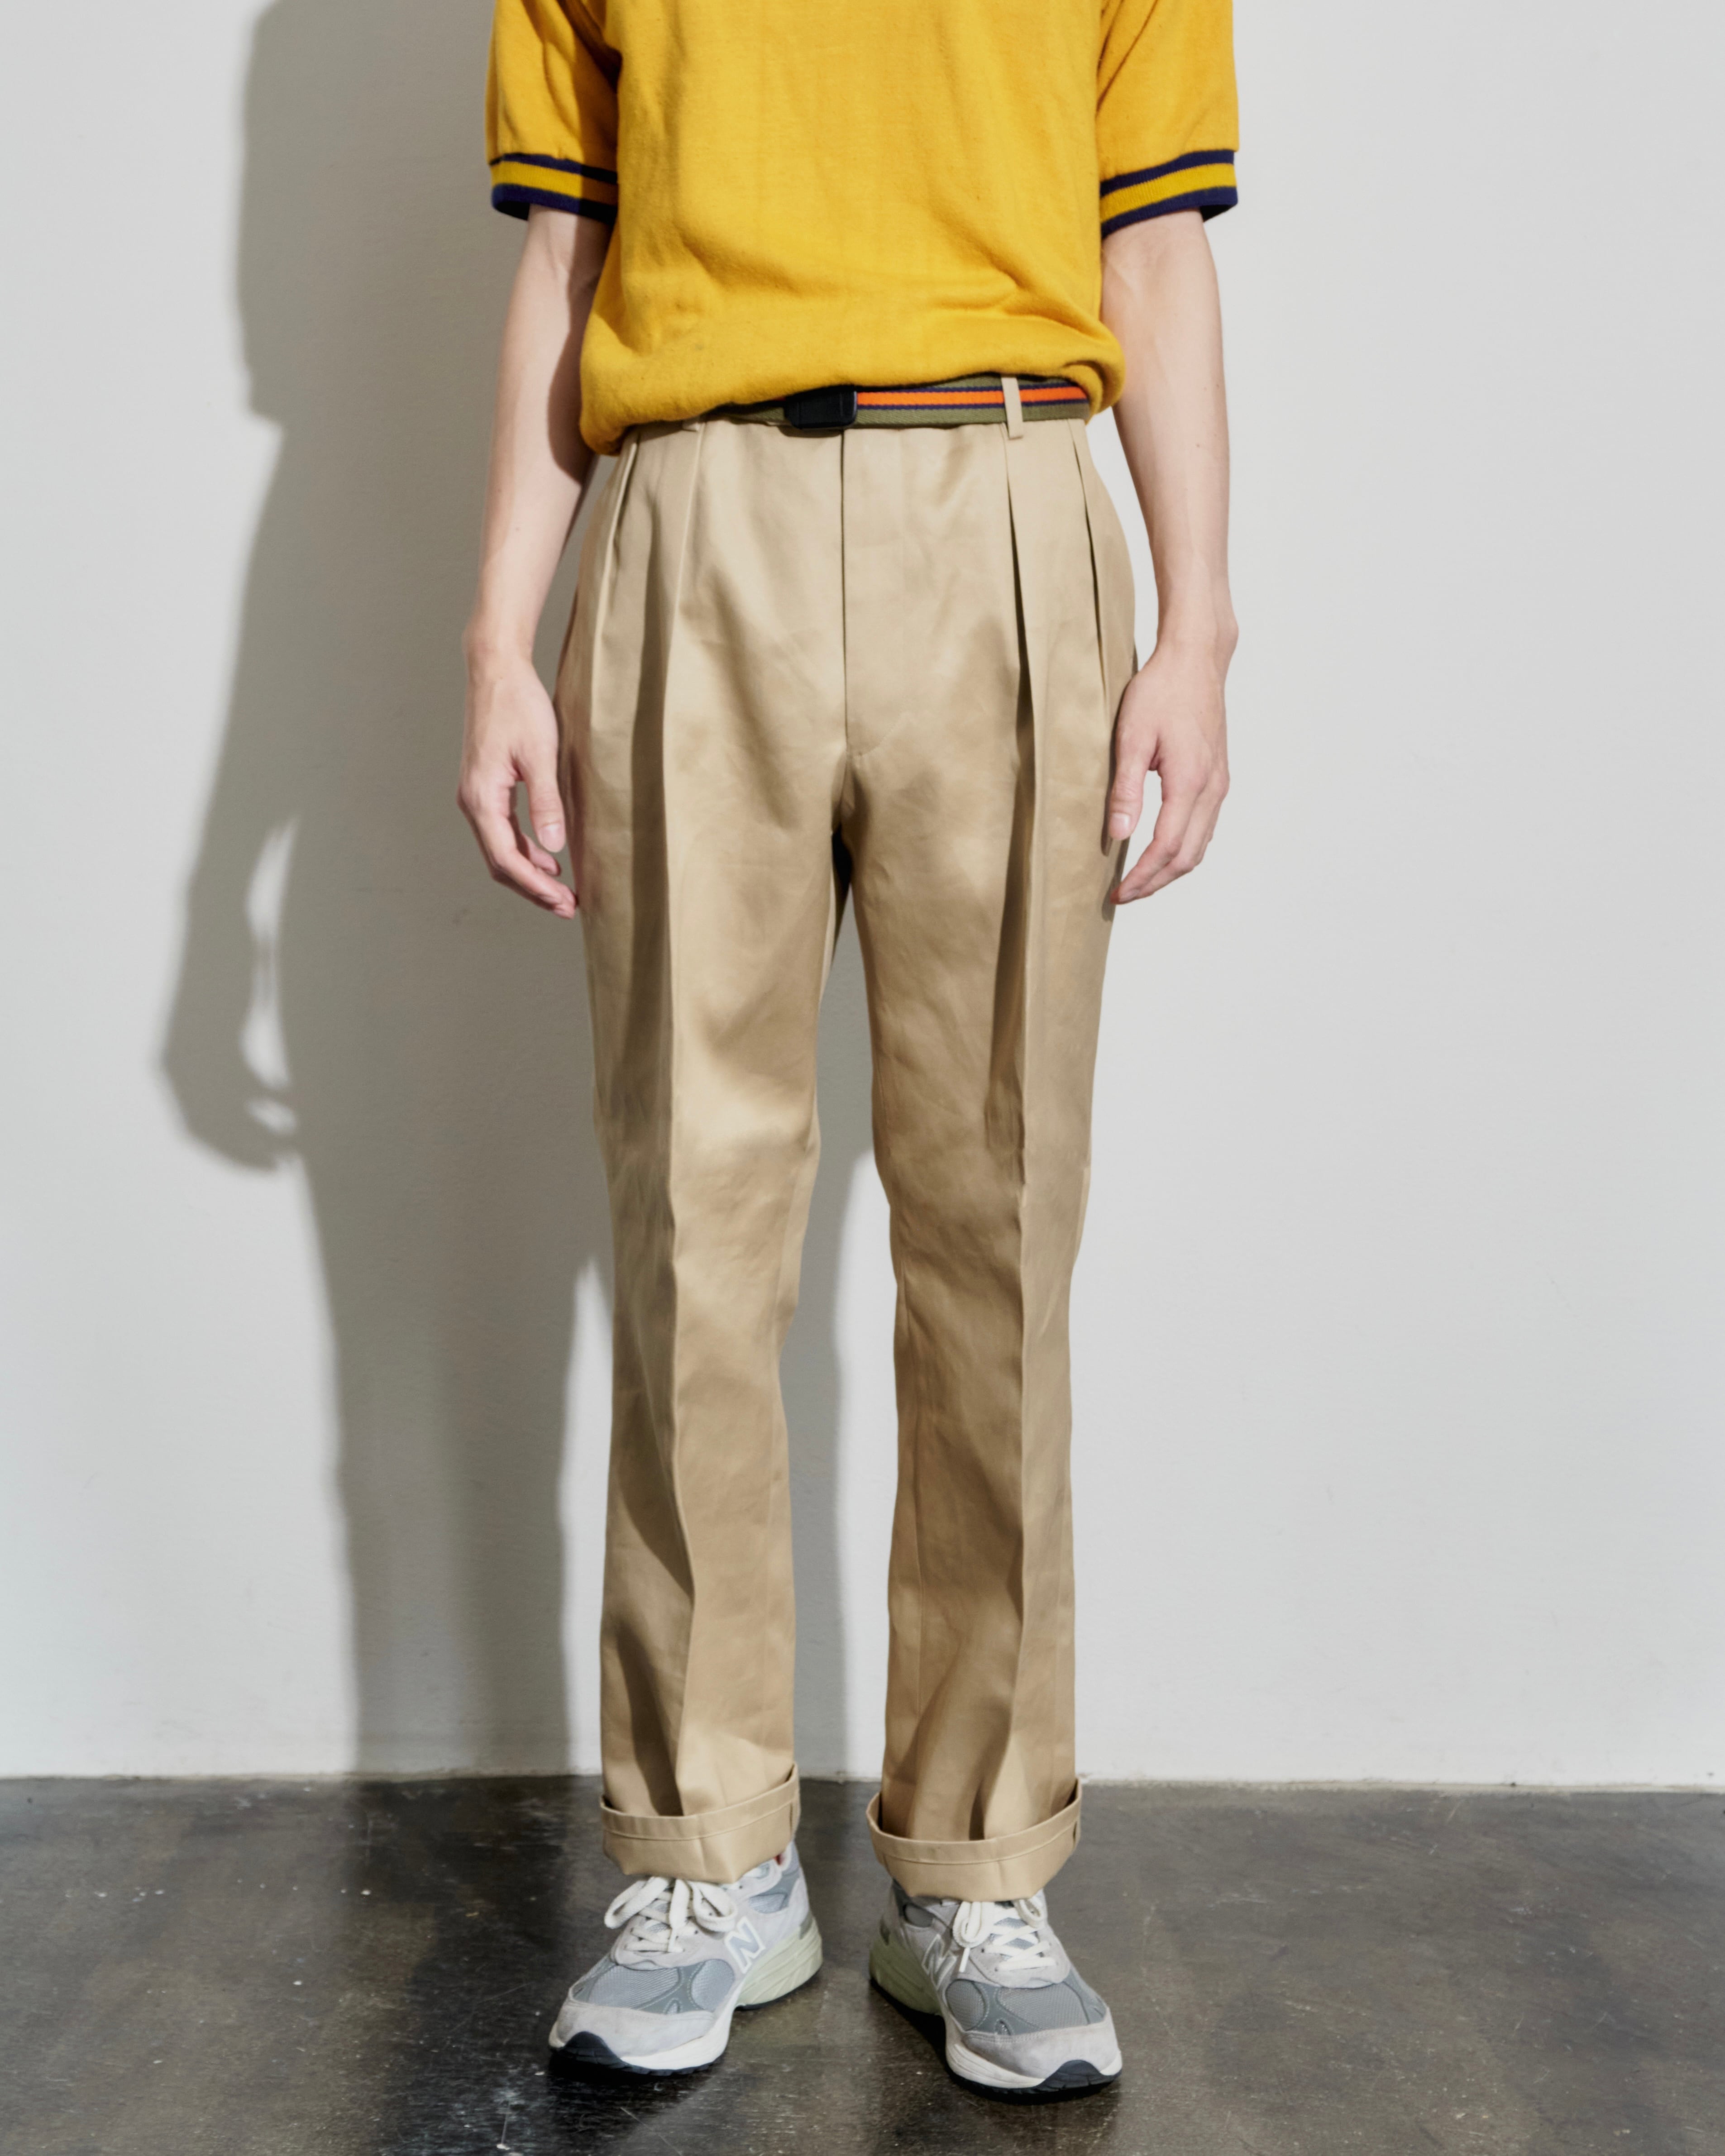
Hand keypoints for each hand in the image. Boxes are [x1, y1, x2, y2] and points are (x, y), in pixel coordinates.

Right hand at [457, 645, 576, 916]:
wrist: (496, 670)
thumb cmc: (518, 705)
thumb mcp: (540, 754)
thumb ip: (546, 802)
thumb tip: (554, 847)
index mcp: (482, 798)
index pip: (506, 859)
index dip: (536, 887)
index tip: (564, 902)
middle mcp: (472, 802)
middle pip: (500, 862)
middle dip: (533, 888)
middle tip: (568, 908)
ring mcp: (477, 796)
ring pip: (501, 849)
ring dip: (531, 872)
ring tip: (562, 891)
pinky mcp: (486, 787)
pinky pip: (503, 831)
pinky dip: (526, 850)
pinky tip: (549, 858)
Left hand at [1105, 635, 1231, 903]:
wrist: (1195, 660)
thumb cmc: (1161, 690)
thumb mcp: (1131, 736)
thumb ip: (1125, 789)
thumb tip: (1119, 835)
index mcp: (1190, 781)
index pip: (1167, 848)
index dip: (1141, 877)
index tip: (1117, 893)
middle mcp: (1212, 788)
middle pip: (1187, 857)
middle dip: (1155, 882)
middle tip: (1123, 895)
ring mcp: (1219, 784)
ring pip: (1200, 846)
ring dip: (1170, 870)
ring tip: (1139, 880)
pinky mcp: (1218, 777)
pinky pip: (1205, 828)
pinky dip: (1183, 849)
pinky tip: (1160, 851)